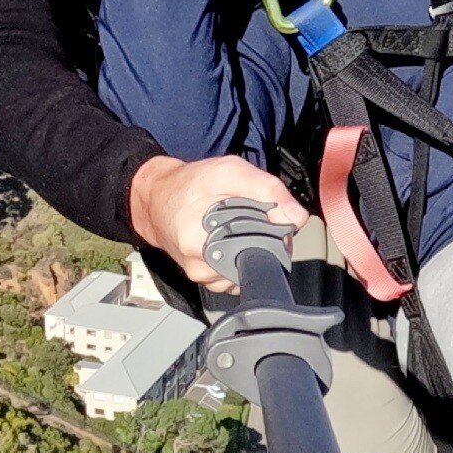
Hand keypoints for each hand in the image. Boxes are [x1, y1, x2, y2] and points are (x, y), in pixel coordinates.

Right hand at [128, 154, 305, 291]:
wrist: (157, 200)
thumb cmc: (189, 184)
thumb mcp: (228, 171)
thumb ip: (266, 189)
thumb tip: (295, 217)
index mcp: (200, 239)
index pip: (260, 249)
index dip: (276, 233)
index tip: (272, 218)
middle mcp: (199, 265)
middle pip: (256, 262)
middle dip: (266, 242)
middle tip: (254, 219)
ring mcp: (202, 277)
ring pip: (247, 272)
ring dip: (253, 251)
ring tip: (238, 229)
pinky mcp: (205, 281)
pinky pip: (236, 277)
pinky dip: (240, 259)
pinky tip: (231, 241)